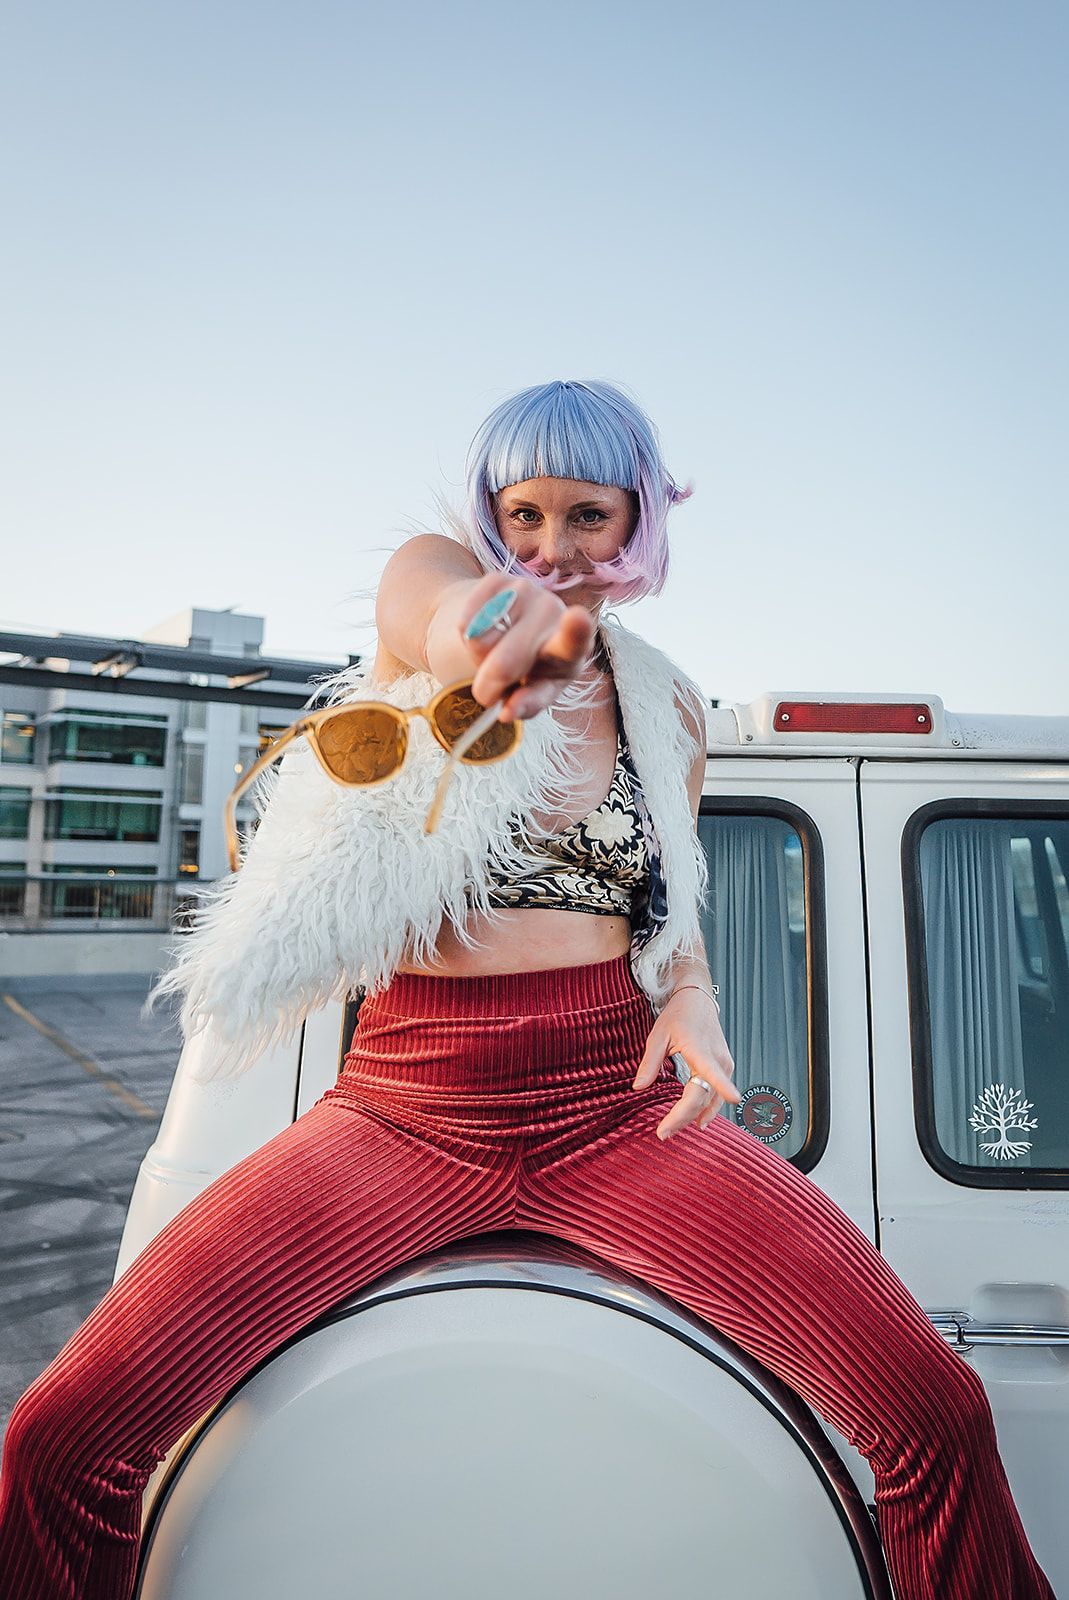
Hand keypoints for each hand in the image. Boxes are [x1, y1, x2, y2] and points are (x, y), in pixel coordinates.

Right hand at [457, 574, 595, 721]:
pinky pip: (466, 623)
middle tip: (490, 692)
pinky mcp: (496, 580)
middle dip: (490, 685)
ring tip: (495, 653)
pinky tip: (485, 632)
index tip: (577, 618)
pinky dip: (468, 639)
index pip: (574, 640)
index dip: (575, 630)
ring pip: (480, 643)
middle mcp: (553, 611)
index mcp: (571, 647)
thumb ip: (526, 704)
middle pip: (507, 661)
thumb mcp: (535, 691)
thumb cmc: (530, 669)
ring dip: (479, 659)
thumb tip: (507, 712)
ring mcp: (525, 590)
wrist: (507, 632)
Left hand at [632, 987, 740, 1139]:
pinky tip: (696, 1121)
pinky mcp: (725, 1068)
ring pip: (710, 1099)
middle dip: (683, 1117)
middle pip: (702, 1096)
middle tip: (662, 1133)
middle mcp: (717, 1059)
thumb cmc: (677, 1016)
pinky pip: (715, 1094)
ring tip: (671, 1130)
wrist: (698, 1001)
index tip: (734, 1097)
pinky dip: (704, 1108)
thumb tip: (638, 1088)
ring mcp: (725, 1064)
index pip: (711, 1071)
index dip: (723, 1086)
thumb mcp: (658, 1035)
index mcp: (699, 1048)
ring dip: (693, 1117)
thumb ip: (650, 1063)